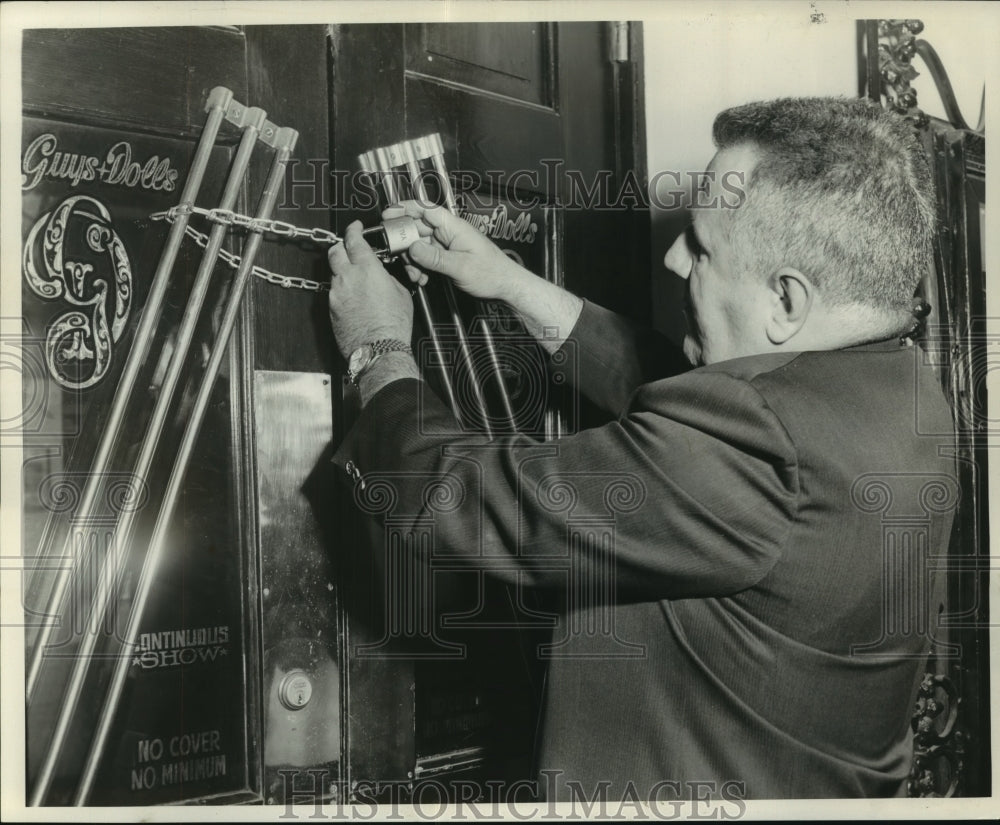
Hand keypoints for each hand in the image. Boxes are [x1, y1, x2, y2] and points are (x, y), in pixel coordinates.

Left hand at [327, 220, 412, 358]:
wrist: (379, 349)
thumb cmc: (393, 325)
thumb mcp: (400, 293)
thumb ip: (386, 277)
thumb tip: (380, 274)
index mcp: (367, 269)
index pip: (353, 240)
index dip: (353, 230)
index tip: (355, 227)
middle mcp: (347, 278)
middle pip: (335, 251)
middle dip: (341, 247)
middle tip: (349, 248)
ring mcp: (336, 293)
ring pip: (334, 273)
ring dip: (342, 271)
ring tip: (355, 280)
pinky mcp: (331, 308)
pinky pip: (334, 292)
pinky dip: (341, 291)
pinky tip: (353, 300)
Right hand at [383, 201, 529, 300]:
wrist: (505, 286)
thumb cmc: (492, 272)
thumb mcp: (461, 266)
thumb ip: (435, 257)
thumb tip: (412, 248)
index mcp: (454, 227)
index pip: (426, 209)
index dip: (405, 208)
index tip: (388, 214)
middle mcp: (448, 233)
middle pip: (417, 228)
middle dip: (404, 241)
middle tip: (395, 253)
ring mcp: (446, 245)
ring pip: (419, 246)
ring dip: (412, 260)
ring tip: (415, 274)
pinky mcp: (446, 258)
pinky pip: (426, 258)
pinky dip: (420, 268)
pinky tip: (422, 278)